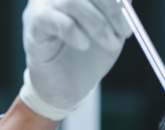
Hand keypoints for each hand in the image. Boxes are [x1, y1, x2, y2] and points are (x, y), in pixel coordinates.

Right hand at [19, 0, 131, 119]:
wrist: (66, 85)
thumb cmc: (87, 55)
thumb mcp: (111, 30)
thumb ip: (118, 11)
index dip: (116, 0)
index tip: (130, 20)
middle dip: (112, 10)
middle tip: (124, 33)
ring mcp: (43, 3)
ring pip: (72, 2)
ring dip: (98, 25)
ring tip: (110, 44)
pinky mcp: (34, 22)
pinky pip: (58, 21)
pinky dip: (75, 32)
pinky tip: (83, 45)